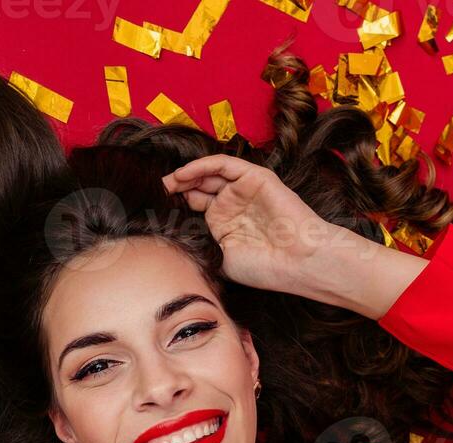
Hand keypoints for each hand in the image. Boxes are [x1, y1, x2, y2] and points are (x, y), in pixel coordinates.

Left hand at [162, 153, 340, 294]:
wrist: (299, 261)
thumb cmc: (264, 268)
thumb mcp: (221, 261)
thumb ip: (200, 247)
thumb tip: (170, 243)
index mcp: (224, 225)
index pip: (194, 207)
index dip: (175, 205)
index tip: (153, 210)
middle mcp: (233, 205)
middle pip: (198, 188)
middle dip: (176, 189)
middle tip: (155, 193)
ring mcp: (243, 190)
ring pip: (209, 174)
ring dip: (186, 175)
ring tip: (167, 182)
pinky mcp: (255, 178)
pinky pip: (225, 165)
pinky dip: (203, 165)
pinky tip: (185, 174)